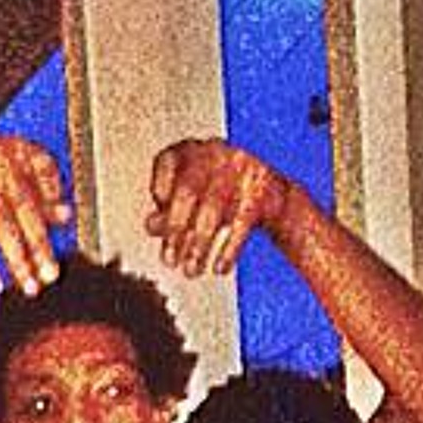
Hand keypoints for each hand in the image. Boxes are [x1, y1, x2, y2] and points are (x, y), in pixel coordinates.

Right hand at [0, 131, 69, 297]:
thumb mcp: (13, 166)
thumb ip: (40, 189)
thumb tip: (67, 217)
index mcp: (16, 150)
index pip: (43, 166)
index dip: (53, 191)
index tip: (66, 218)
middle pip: (25, 208)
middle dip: (40, 244)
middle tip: (51, 276)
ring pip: (2, 226)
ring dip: (18, 260)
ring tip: (31, 289)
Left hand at [146, 139, 282, 278]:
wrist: (270, 194)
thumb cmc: (221, 195)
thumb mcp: (192, 200)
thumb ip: (168, 210)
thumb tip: (152, 226)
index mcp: (192, 151)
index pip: (168, 161)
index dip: (159, 188)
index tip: (158, 218)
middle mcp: (214, 155)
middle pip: (187, 191)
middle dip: (175, 230)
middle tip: (170, 261)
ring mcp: (239, 172)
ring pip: (212, 211)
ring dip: (198, 247)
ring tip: (190, 271)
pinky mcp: (259, 193)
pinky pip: (241, 225)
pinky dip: (228, 251)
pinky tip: (219, 268)